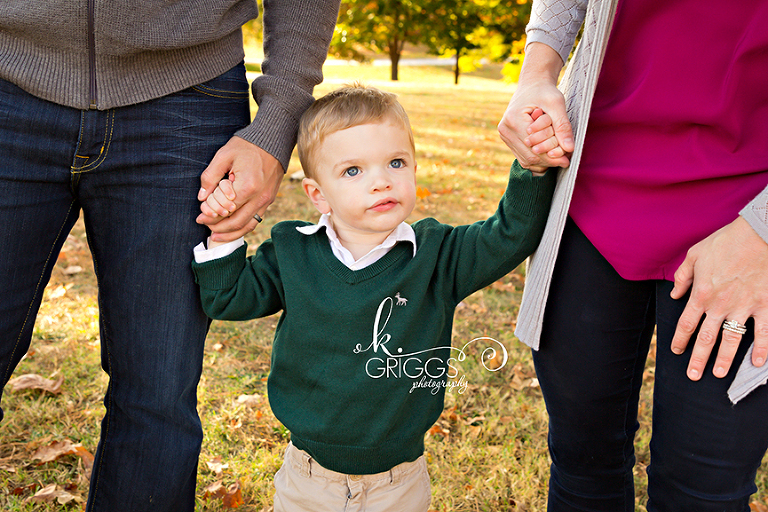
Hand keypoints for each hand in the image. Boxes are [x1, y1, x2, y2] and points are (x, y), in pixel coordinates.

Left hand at [197, 136, 283, 241]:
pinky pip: (256, 219)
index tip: (199, 216)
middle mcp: (259, 197)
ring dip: (231, 234)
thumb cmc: (247, 146)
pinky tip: (232, 229)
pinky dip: (243, 227)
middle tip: (205, 226)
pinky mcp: (269, 200)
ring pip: (248, 225)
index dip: (211, 216)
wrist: (273, 141)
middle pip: (236, 222)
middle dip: (218, 228)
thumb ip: (210, 177)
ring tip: (216, 236)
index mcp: (247, 186)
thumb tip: (202, 197)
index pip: (225, 210)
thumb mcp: (224, 155)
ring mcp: (267, 200)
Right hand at [498, 81, 572, 172]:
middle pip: (529, 156)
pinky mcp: (508, 138)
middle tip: (566, 160)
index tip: (568, 159)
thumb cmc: (545, 91)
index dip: (551, 157)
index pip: (534, 148)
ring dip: (543, 161)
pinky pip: (523, 156)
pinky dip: (537, 158)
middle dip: (548, 160)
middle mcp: (505, 130)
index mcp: (513, 121)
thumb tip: (569, 149)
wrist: (533, 84)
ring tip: (559, 157)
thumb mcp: (557, 105)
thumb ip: (563, 126)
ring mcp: (504, 135)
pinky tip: (549, 154)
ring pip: (526, 159)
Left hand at [670, 217, 767, 379]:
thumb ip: (683, 277)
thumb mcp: (695, 255)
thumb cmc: (726, 242)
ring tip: (719, 374)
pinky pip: (764, 332)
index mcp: (701, 294)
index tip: (676, 352)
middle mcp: (720, 305)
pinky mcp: (765, 305)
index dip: (680, 340)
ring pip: (732, 340)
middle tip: (693, 376)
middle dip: (698, 358)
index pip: (686, 324)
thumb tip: (674, 295)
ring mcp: (744, 307)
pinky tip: (758, 363)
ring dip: (725, 359)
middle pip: (706, 338)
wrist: (758, 235)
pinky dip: (762, 349)